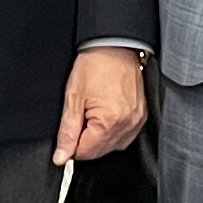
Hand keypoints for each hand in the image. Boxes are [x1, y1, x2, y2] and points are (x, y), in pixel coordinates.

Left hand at [52, 46, 146, 163]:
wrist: (115, 46)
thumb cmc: (95, 65)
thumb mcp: (73, 98)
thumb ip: (67, 131)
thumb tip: (61, 157)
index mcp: (110, 122)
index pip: (86, 152)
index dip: (72, 144)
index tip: (69, 129)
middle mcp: (127, 125)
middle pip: (100, 152)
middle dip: (86, 139)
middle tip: (81, 115)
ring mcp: (137, 121)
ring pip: (113, 146)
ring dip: (99, 137)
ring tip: (93, 112)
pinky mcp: (141, 116)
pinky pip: (125, 136)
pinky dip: (112, 132)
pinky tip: (105, 116)